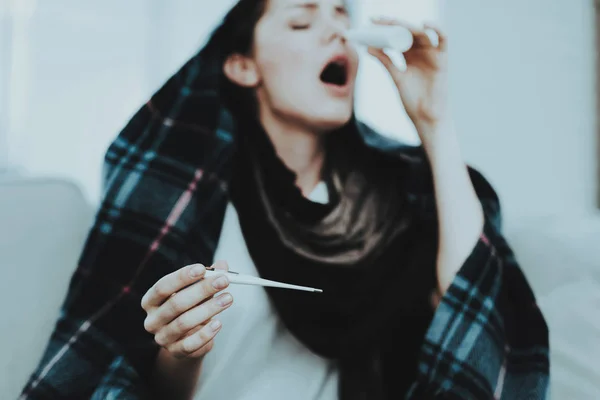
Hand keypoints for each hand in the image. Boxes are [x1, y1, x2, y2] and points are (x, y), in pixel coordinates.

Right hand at [141, 260, 232, 358]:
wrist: (188, 339)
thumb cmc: (191, 308)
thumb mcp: (198, 291)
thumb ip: (209, 277)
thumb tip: (223, 265)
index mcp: (151, 301)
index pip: (162, 287)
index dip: (181, 277)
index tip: (202, 268)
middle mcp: (152, 320)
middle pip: (176, 303)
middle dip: (201, 290)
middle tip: (223, 281)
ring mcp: (162, 338)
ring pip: (184, 323)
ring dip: (209, 309)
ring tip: (228, 298)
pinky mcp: (175, 352)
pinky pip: (190, 344)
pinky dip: (205, 334)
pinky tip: (219, 323)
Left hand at [368, 18, 447, 137]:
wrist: (425, 116)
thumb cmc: (412, 100)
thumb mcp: (396, 77)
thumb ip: (385, 61)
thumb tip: (368, 47)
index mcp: (408, 55)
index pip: (396, 35)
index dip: (385, 27)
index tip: (370, 22)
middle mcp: (420, 51)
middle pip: (407, 31)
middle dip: (392, 23)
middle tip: (376, 19)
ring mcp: (431, 53)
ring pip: (421, 32)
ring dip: (407, 25)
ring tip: (392, 23)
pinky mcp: (442, 58)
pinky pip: (443, 39)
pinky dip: (436, 29)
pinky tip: (424, 25)